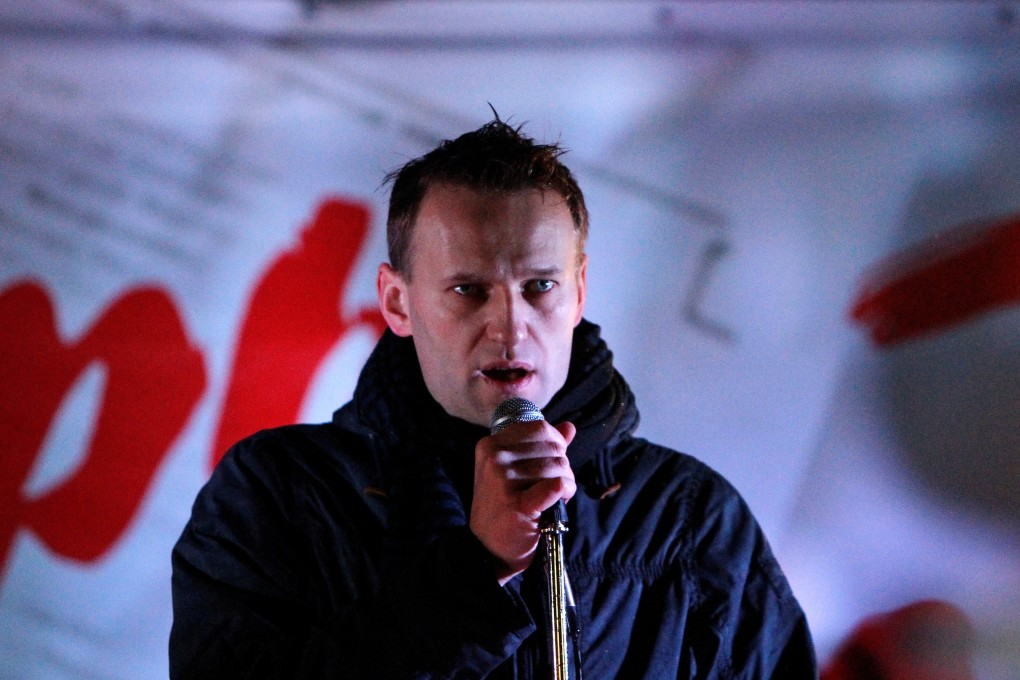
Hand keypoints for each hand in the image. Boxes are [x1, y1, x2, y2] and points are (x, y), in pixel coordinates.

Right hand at [470, 420, 576, 585]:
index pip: (540, 428)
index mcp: (491, 444)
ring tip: (557, 497)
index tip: (552, 464)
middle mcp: (494, 458)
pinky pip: (557, 485)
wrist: (488, 550)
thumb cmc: (504, 508)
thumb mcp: (515, 471)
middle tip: (555, 486)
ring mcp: (503, 480)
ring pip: (558, 466)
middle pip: (552, 447)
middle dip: (563, 466)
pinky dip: (565, 491)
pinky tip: (560, 500)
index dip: (556, 444)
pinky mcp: (517, 504)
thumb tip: (569, 427)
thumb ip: (542, 446)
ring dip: (567, 482)